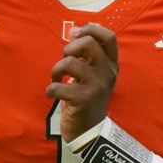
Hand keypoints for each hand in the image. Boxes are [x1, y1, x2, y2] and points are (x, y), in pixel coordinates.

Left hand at [45, 23, 117, 142]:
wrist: (90, 132)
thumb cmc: (87, 98)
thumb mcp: (94, 75)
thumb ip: (89, 56)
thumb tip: (75, 32)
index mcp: (111, 65)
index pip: (109, 37)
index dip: (91, 29)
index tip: (75, 34)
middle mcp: (107, 73)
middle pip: (89, 43)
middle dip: (70, 48)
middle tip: (65, 60)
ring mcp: (96, 86)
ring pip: (70, 63)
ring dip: (56, 69)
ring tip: (57, 79)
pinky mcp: (83, 100)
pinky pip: (58, 86)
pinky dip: (50, 89)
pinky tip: (53, 94)